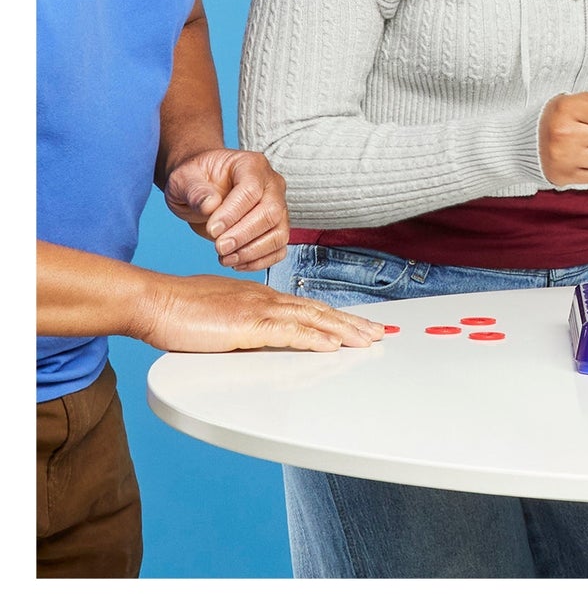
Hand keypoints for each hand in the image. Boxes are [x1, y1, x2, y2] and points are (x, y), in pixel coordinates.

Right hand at [135, 274, 386, 352]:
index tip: (356, 325)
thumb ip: (241, 325)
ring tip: (368, 339)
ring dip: (343, 330)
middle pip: (318, 310)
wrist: (155, 302)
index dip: (335, 316)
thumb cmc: (179, 311)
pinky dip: (314, 338)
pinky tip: (332, 345)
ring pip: (312, 319)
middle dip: (351, 323)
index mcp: (261, 297)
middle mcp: (266, 299)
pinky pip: (289, 332)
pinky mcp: (248, 324)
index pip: (307, 307)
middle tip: (377, 333)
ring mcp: (258, 309)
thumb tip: (255, 335)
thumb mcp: (219, 317)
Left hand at [163, 148, 289, 271]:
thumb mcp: (184, 180)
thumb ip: (195, 191)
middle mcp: (271, 184)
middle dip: (244, 235)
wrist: (203, 188)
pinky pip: (279, 248)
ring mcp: (278, 206)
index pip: (251, 190)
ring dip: (252, 252)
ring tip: (224, 257)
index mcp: (251, 165)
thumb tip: (210, 206)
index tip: (212, 229)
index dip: (233, 213)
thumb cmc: (195, 179)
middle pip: (271, 212)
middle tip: (219, 247)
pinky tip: (236, 262)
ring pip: (279, 233)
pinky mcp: (276, 227)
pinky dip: (260, 261)